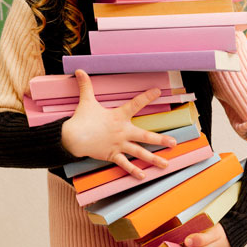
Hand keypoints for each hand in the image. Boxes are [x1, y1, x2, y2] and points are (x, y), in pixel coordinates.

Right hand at [61, 69, 176, 178]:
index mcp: (119, 117)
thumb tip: (79, 70)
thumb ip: (86, 86)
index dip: (147, 96)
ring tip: (166, 164)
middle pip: (145, 136)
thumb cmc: (81, 119)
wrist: (72, 138)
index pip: (136, 104)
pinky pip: (125, 164)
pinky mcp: (112, 155)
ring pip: (139, 153)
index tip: (158, 91)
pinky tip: (143, 176)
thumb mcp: (86, 101)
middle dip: (161, 140)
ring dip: (153, 159)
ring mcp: (119, 145)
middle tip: (174, 143)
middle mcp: (123, 132)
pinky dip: (134, 171)